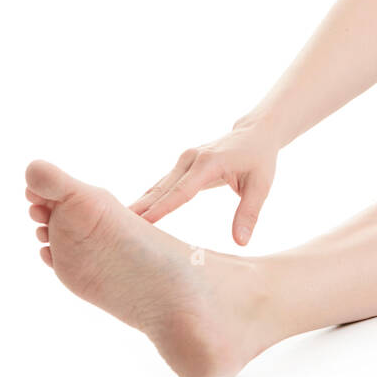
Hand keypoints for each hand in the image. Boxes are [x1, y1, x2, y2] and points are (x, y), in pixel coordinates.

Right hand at [129, 118, 279, 245]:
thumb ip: (249, 213)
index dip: (163, 207)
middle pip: (162, 188)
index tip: (143, 222)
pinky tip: (133, 213)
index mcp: (210, 163)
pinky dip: (149, 198)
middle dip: (141, 207)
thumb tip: (241, 242)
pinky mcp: (182, 164)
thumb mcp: (261, 186)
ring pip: (158, 186)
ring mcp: (184, 160)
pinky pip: (163, 184)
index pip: (182, 191)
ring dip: (140, 203)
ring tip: (115, 222)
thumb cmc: (260, 160)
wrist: (255, 133)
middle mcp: (191, 159)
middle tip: (115, 226)